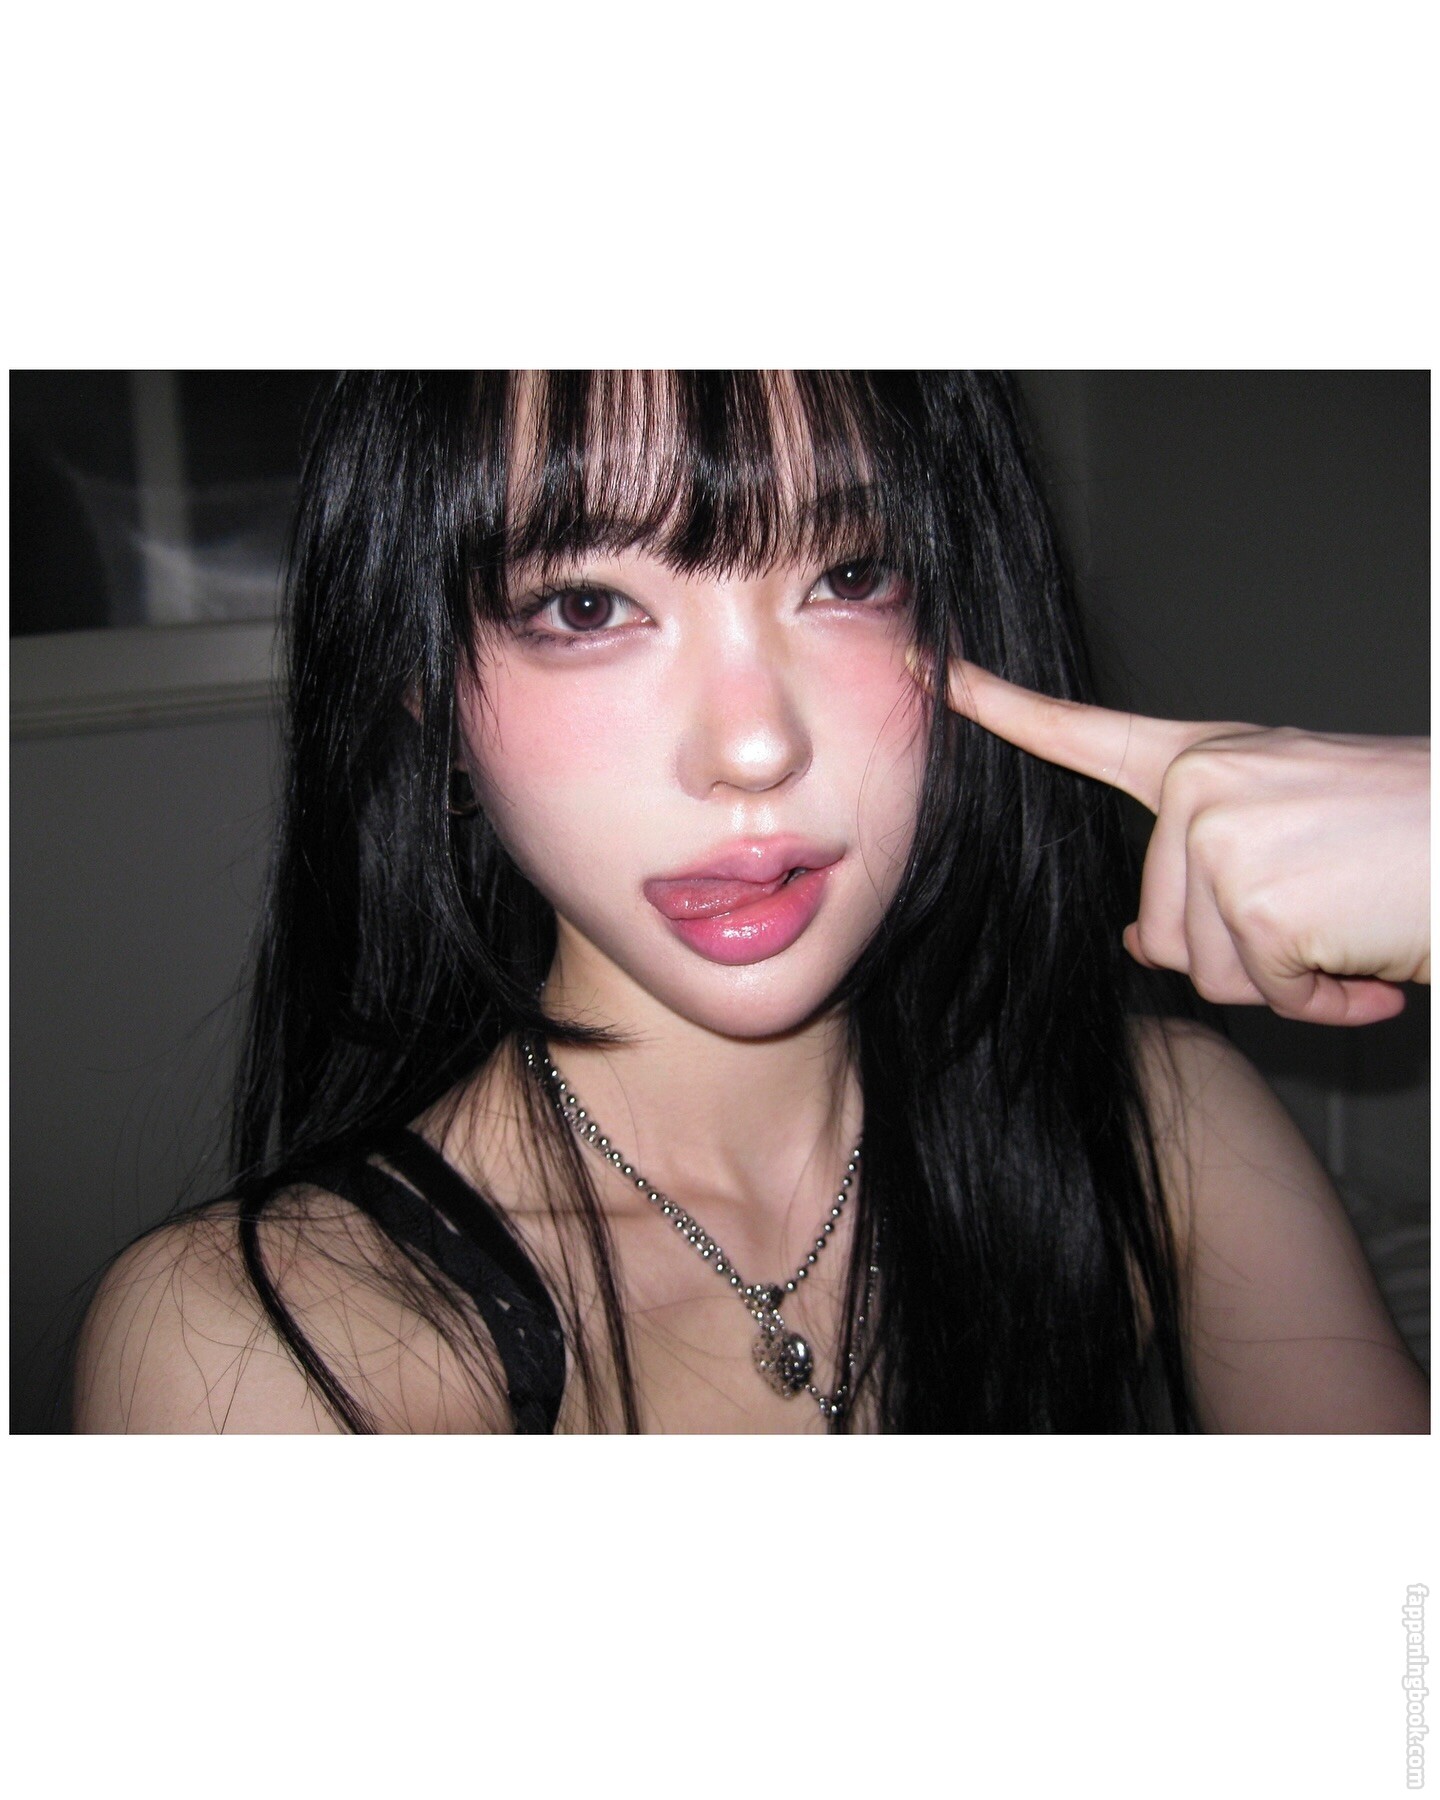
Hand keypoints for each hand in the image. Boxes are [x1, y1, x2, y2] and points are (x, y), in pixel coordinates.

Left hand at [914, 652, 1429, 1025]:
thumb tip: (1138, 943)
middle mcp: (1204, 784)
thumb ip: (1207, 873)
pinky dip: (1326, 1002)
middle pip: (1161, 929)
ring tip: (1354, 926)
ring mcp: (1224, 835)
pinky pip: (1266, 994)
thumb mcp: (1294, 836)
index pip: (1085, 732)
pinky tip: (1370, 960)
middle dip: (1249, 954)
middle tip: (1331, 916)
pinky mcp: (1259, 898)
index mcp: (1210, 758)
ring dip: (1291, 979)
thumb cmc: (1414, 836)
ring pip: (1208, 969)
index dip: (1001, 710)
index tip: (932, 670)